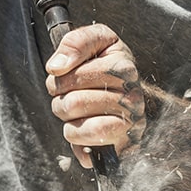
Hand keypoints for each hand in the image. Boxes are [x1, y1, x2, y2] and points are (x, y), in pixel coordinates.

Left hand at [45, 24, 145, 167]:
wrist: (127, 87)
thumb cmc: (106, 62)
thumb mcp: (95, 39)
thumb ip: (75, 42)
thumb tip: (57, 67)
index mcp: (124, 68)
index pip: (73, 77)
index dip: (60, 78)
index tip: (67, 75)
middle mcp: (133, 97)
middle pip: (72, 104)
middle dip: (61, 101)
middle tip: (72, 96)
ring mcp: (131, 123)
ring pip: (77, 128)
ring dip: (68, 122)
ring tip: (78, 114)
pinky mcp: (126, 145)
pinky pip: (90, 151)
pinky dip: (78, 143)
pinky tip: (84, 133)